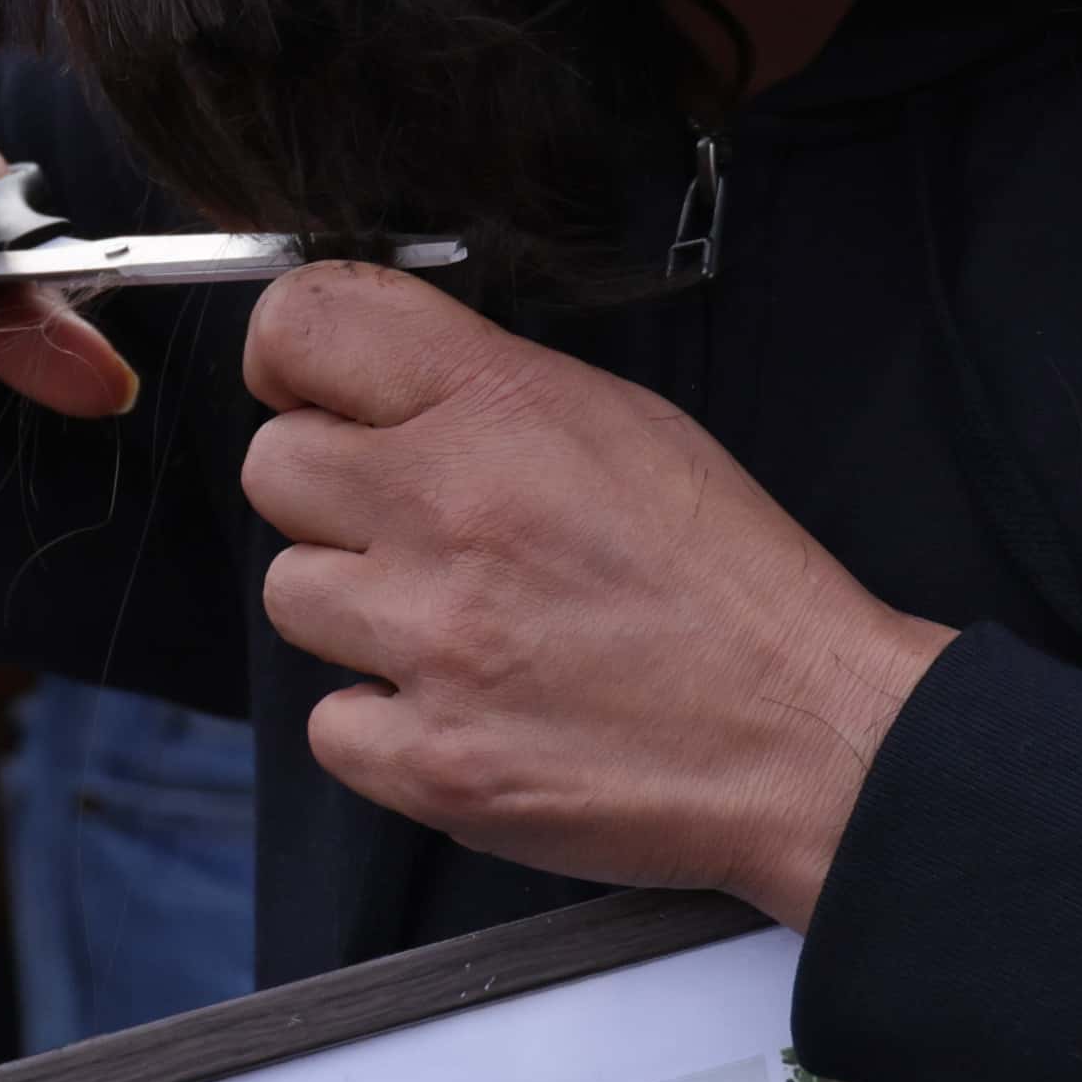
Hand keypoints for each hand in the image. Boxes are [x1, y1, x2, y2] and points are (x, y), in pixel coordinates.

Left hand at [239, 269, 947, 921]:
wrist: (808, 733)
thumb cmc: (730, 582)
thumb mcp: (627, 422)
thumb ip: (487, 391)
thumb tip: (376, 388)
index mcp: (501, 409)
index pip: (306, 323)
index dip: (289, 356)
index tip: (310, 389)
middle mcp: (449, 511)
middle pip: (273, 467)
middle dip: (331, 494)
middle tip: (413, 529)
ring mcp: (432, 642)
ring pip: (291, 594)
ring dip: (359, 610)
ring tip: (460, 625)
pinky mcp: (431, 759)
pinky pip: (330, 722)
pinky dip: (385, 722)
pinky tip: (466, 705)